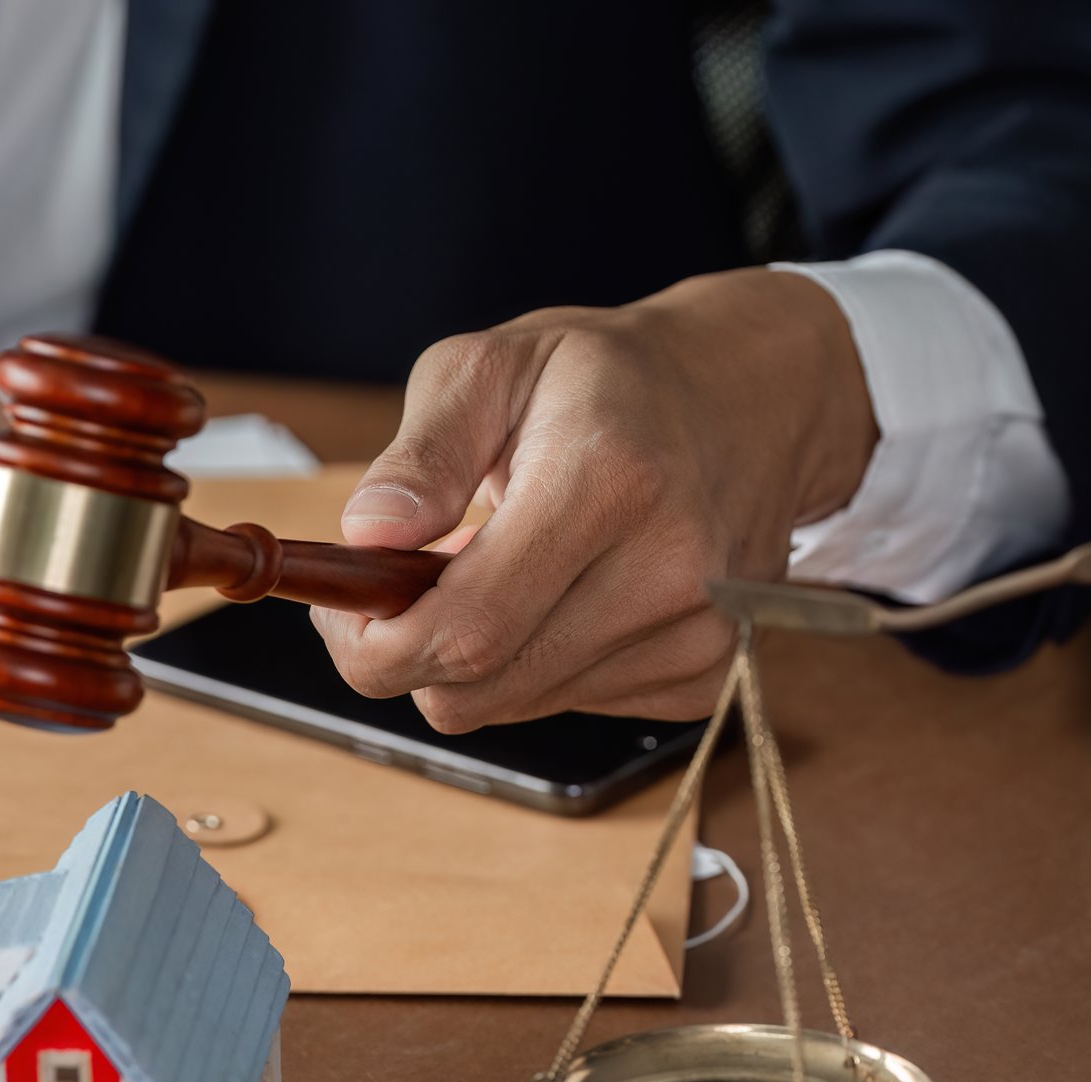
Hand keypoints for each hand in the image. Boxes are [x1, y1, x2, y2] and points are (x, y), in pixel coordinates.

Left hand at [312, 268, 876, 728]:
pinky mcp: (705, 677)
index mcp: (609, 481)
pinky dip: (532, 664)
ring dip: (471, 657)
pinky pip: (565, 706)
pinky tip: (559, 594)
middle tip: (397, 587)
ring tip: (494, 569)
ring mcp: (699, 635)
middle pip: (477, 687)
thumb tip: (367, 534)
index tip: (341, 611)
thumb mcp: (491, 366)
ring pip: (512, 706)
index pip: (463, 630)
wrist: (749, 401)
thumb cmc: (605, 379)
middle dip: (407, 653)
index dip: (373, 645)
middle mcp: (671, 571)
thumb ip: (421, 453)